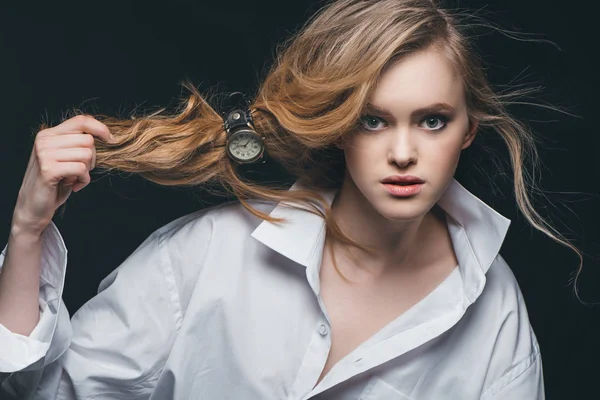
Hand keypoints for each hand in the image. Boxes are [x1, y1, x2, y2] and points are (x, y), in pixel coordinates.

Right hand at [11, 115, 113, 236]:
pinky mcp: (48, 169)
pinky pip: (81, 169)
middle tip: (80, 171)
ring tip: (73, 178)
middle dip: (91, 159)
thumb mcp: (66, 158)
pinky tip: (73, 185)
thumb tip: (106, 135)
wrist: (34, 206)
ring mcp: (45, 154)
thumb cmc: (55, 182)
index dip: (100, 128)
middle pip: (88, 140)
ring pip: (86, 154)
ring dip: (86, 171)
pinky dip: (83, 180)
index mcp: (49, 134)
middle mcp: (45, 140)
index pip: (81, 121)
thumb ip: (77, 144)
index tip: (111, 140)